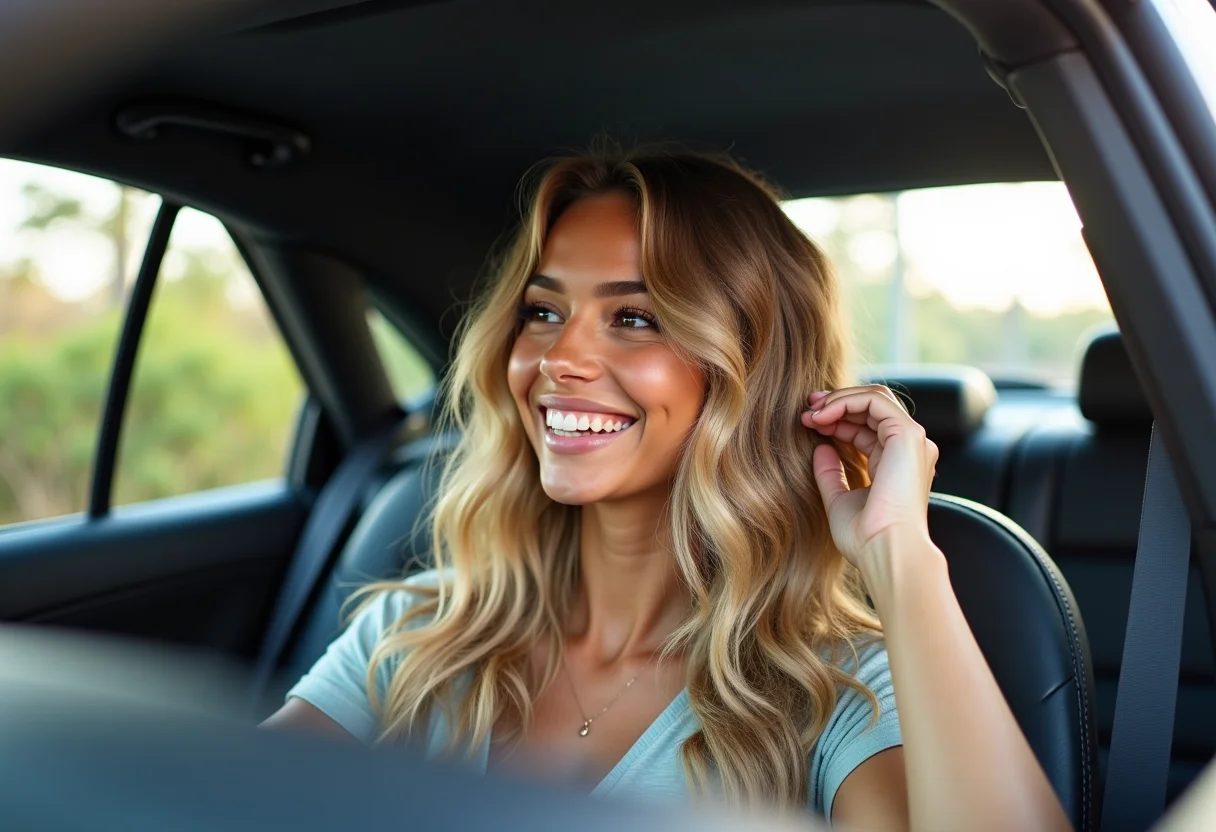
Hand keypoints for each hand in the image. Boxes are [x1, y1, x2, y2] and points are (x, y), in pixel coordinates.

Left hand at [800, 385, 938, 572]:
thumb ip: (831, 473)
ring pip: (876, 398)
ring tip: (811, 412)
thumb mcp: (839, 500)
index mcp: (898, 464)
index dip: (837, 419)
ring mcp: (912, 441)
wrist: (885, 550)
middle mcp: (909, 450)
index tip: (808, 422)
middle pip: (873, 408)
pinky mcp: (907, 435)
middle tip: (807, 408)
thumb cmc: (865, 538)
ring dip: (839, 400)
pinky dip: (846, 401)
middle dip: (837, 402)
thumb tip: (820, 448)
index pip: (867, 427)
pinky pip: (876, 402)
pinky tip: (823, 415)